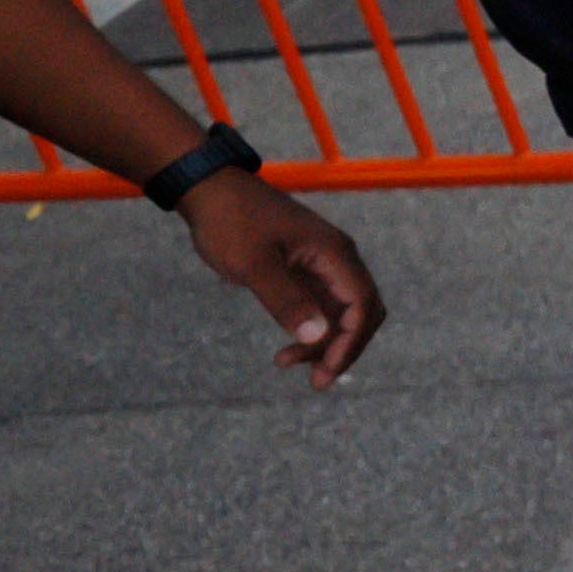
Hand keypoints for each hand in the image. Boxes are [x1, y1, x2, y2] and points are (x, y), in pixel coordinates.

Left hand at [183, 170, 384, 384]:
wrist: (210, 190)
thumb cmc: (231, 221)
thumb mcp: (254, 264)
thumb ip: (286, 300)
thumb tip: (317, 337)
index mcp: (334, 254)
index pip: (362, 306)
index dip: (350, 343)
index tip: (325, 372)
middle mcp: (336, 259)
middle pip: (360, 313)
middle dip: (343, 348)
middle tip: (316, 381)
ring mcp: (321, 264)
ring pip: (340, 313)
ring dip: (323, 343)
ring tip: (286, 363)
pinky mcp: (303, 269)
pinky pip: (320, 306)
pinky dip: (310, 330)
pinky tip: (287, 347)